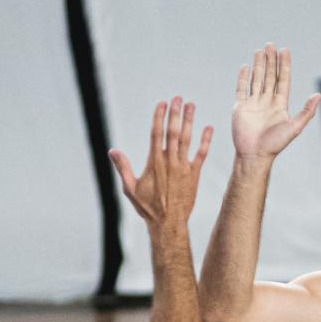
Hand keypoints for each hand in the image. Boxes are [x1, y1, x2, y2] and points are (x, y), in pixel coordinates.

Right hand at [109, 96, 212, 233]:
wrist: (168, 223)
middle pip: (173, 132)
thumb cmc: (148, 208)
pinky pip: (201, 154)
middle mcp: (170, 162)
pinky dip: (205, 141)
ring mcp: (183, 167)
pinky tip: (208, 128)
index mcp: (154, 163)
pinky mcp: (194, 175)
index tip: (162, 103)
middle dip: (175, 114)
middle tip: (178, 98)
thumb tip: (112, 151)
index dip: (159, 117)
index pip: (156, 134)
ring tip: (191, 106)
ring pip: (187, 139)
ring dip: (189, 121)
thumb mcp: (130, 188)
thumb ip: (122, 168)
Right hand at [232, 43, 320, 159]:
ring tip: (260, 51)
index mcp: (280, 104)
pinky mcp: (240, 108)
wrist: (254, 155)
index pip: (282, 80)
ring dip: (258, 65)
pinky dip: (243, 78)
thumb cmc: (275, 144)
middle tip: (270, 44)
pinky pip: (241, 89)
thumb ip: (307, 111)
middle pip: (269, 76)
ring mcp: (253, 103)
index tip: (284, 50)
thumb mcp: (295, 127)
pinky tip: (245, 67)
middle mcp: (267, 101)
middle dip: (270, 60)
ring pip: (256, 79)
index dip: (284, 65)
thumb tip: (319, 95)